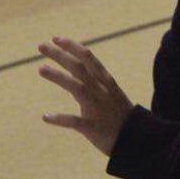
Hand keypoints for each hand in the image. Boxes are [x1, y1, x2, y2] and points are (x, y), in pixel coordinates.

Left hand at [38, 37, 132, 156]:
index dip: (72, 47)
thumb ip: (90, 77)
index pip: (88, 58)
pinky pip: (75, 122)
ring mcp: (98, 109)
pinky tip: (45, 117)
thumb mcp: (109, 90)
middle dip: (60, 55)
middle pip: (79, 68)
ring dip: (58, 77)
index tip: (55, 38)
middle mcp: (102, 91)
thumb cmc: (118, 112)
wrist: (138, 139)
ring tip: (41, 69)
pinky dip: (60, 119)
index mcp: (106, 81)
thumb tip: (70, 62)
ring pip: (78, 88)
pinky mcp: (94, 128)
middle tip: (41, 46)